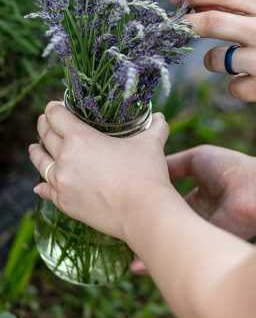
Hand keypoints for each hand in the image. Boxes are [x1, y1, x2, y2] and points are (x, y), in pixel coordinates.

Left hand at [29, 103, 171, 241]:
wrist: (142, 212)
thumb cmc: (145, 173)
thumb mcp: (151, 143)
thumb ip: (155, 126)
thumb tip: (160, 117)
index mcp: (80, 138)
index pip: (56, 115)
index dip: (54, 107)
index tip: (56, 105)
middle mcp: (65, 158)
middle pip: (45, 136)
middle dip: (44, 125)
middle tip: (46, 121)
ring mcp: (62, 183)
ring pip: (40, 163)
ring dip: (36, 152)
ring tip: (35, 148)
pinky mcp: (64, 203)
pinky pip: (46, 190)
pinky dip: (42, 185)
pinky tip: (40, 186)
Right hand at [131, 145, 255, 273]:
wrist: (255, 188)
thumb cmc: (230, 167)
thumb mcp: (196, 159)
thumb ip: (172, 164)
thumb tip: (150, 166)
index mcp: (198, 193)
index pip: (167, 199)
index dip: (147, 202)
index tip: (123, 204)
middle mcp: (197, 213)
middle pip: (166, 220)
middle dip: (144, 226)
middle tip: (116, 231)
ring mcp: (200, 230)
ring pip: (170, 237)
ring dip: (148, 242)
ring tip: (121, 249)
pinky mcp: (203, 244)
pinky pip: (178, 250)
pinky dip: (159, 255)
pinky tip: (135, 263)